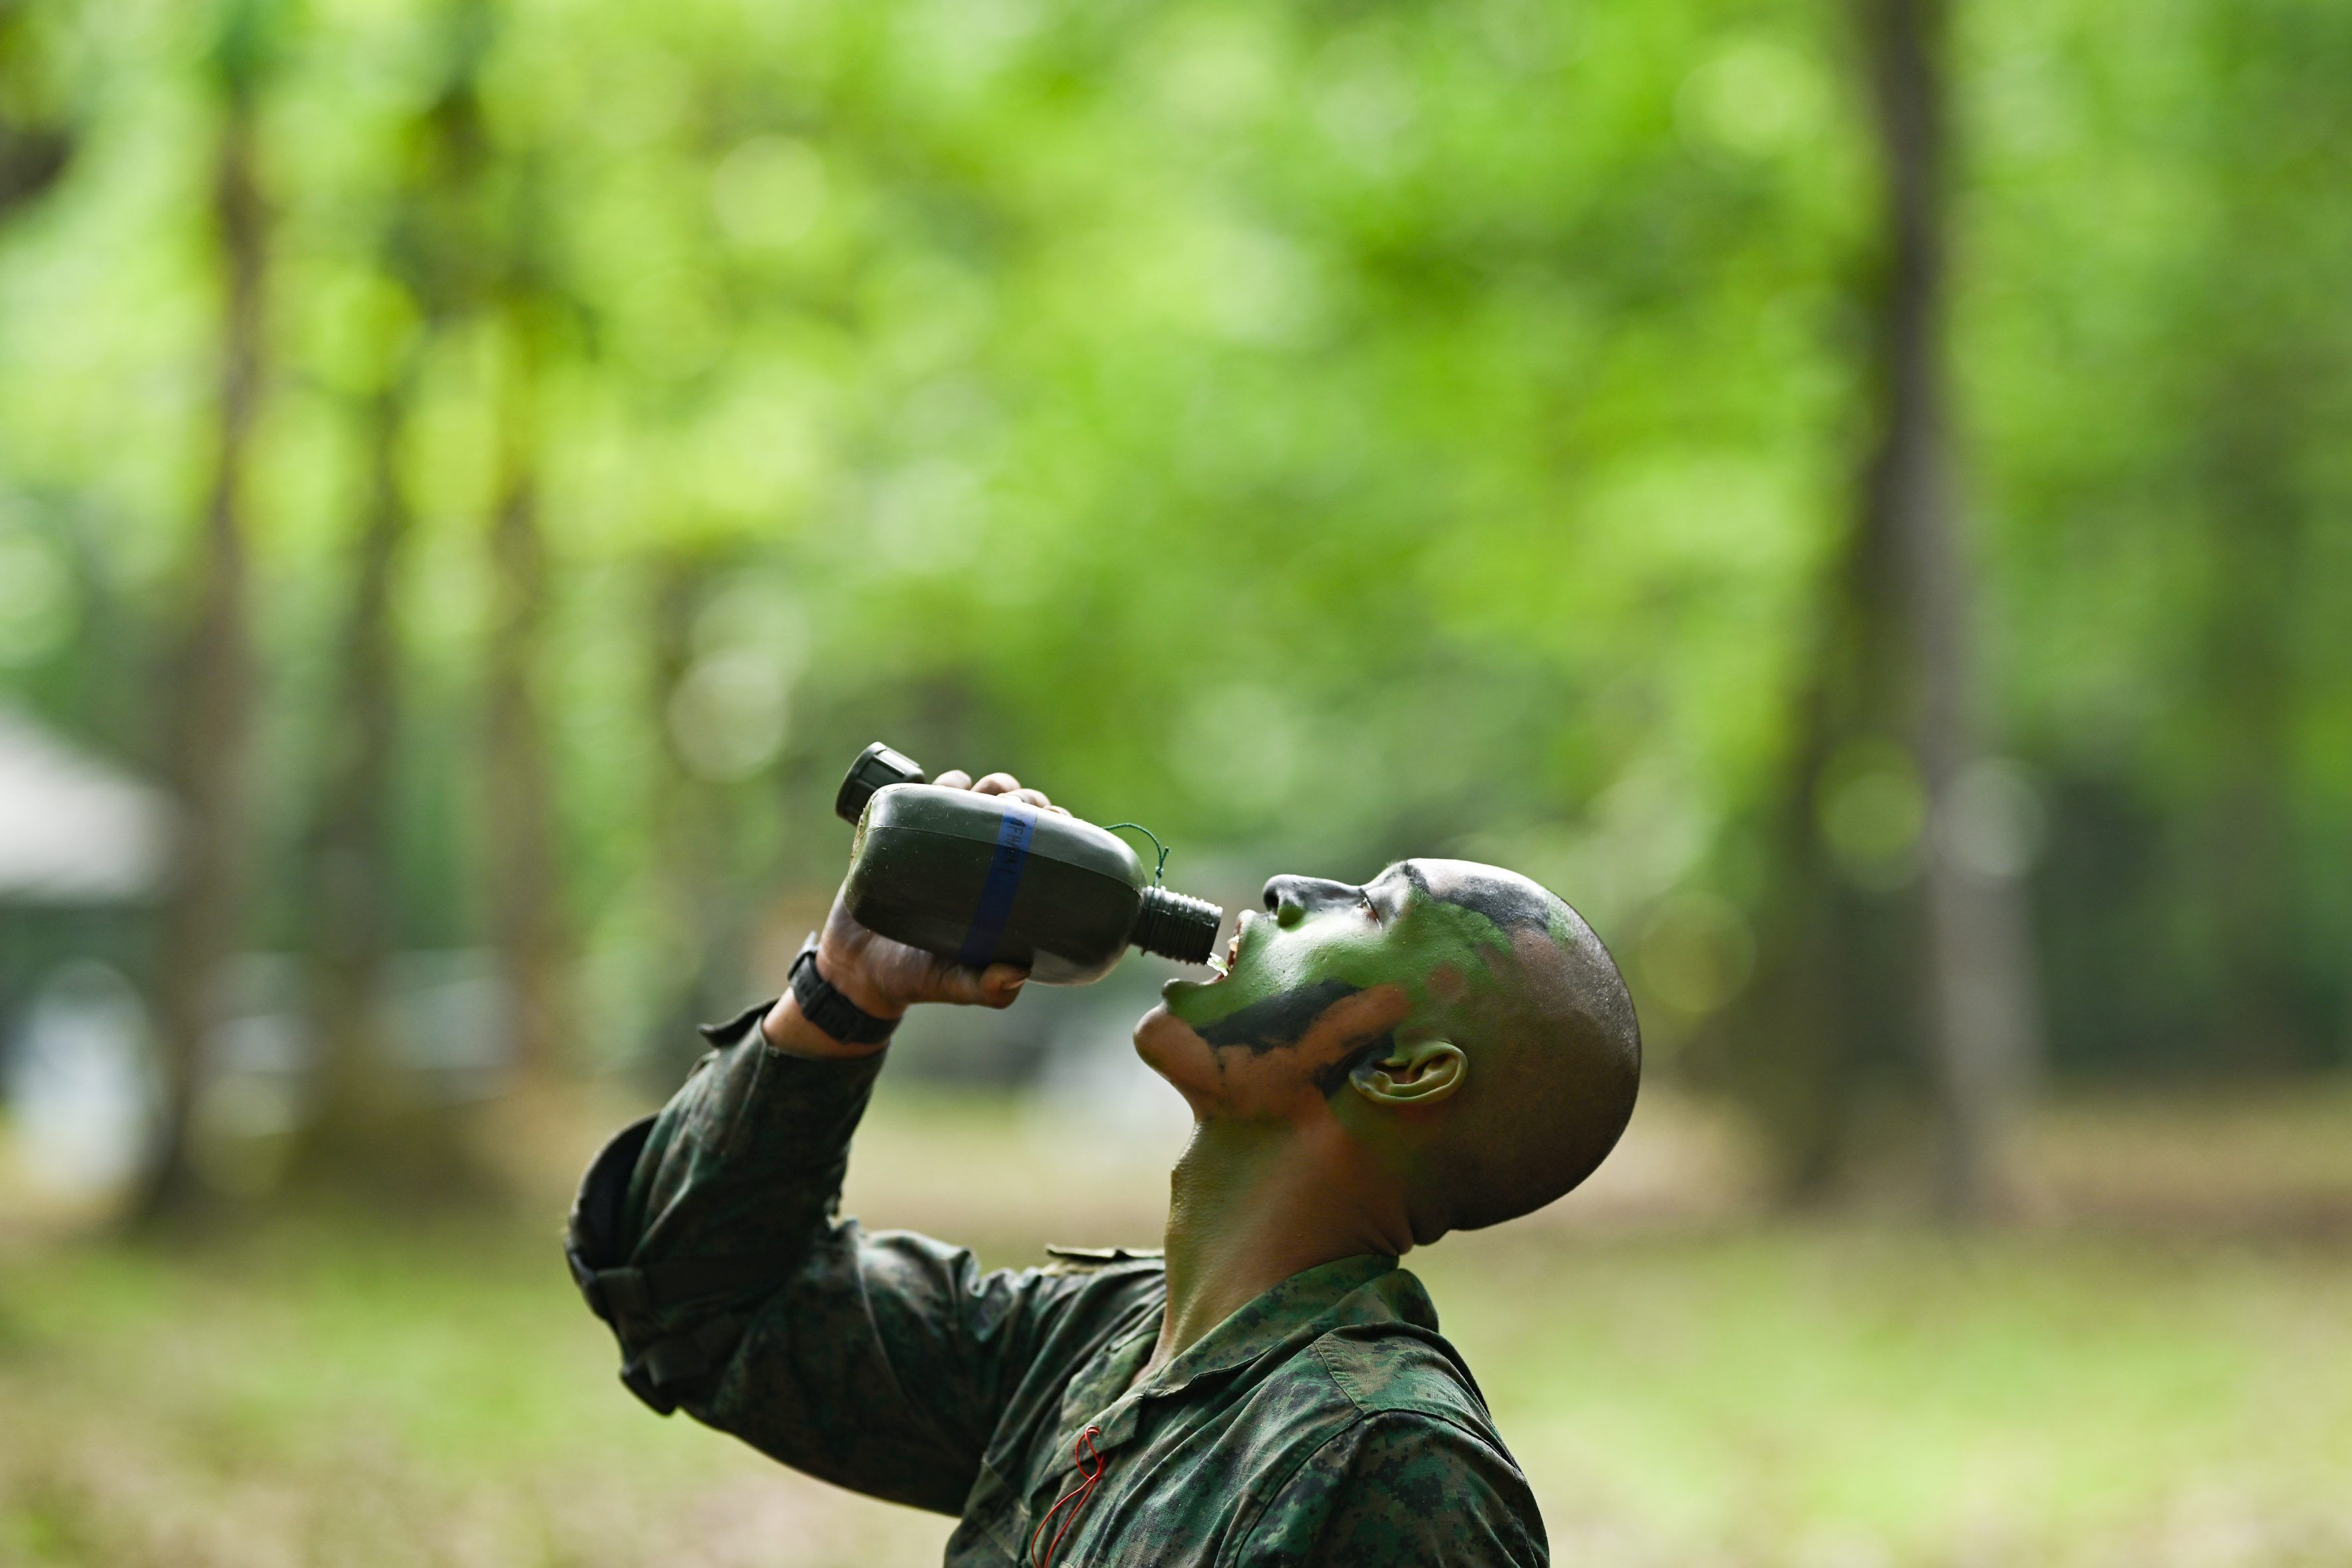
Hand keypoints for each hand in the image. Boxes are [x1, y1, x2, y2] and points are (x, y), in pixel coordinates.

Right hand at [763, 769, 1071, 1056]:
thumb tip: (1017, 974)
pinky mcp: (905, 836)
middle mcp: (976, 864)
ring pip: (977, 798)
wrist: (853, 969)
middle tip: (1021, 806)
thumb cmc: (913, 979)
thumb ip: (984, 988)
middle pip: (1012, 816)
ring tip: (990, 793)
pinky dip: (945, 784)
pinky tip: (952, 785)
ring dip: (992, 785)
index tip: (1059, 822)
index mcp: (1000, 892)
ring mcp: (942, 846)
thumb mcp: (953, 984)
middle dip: (1025, 800)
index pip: (1038, 850)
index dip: (1055, 830)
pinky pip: (928, 797)